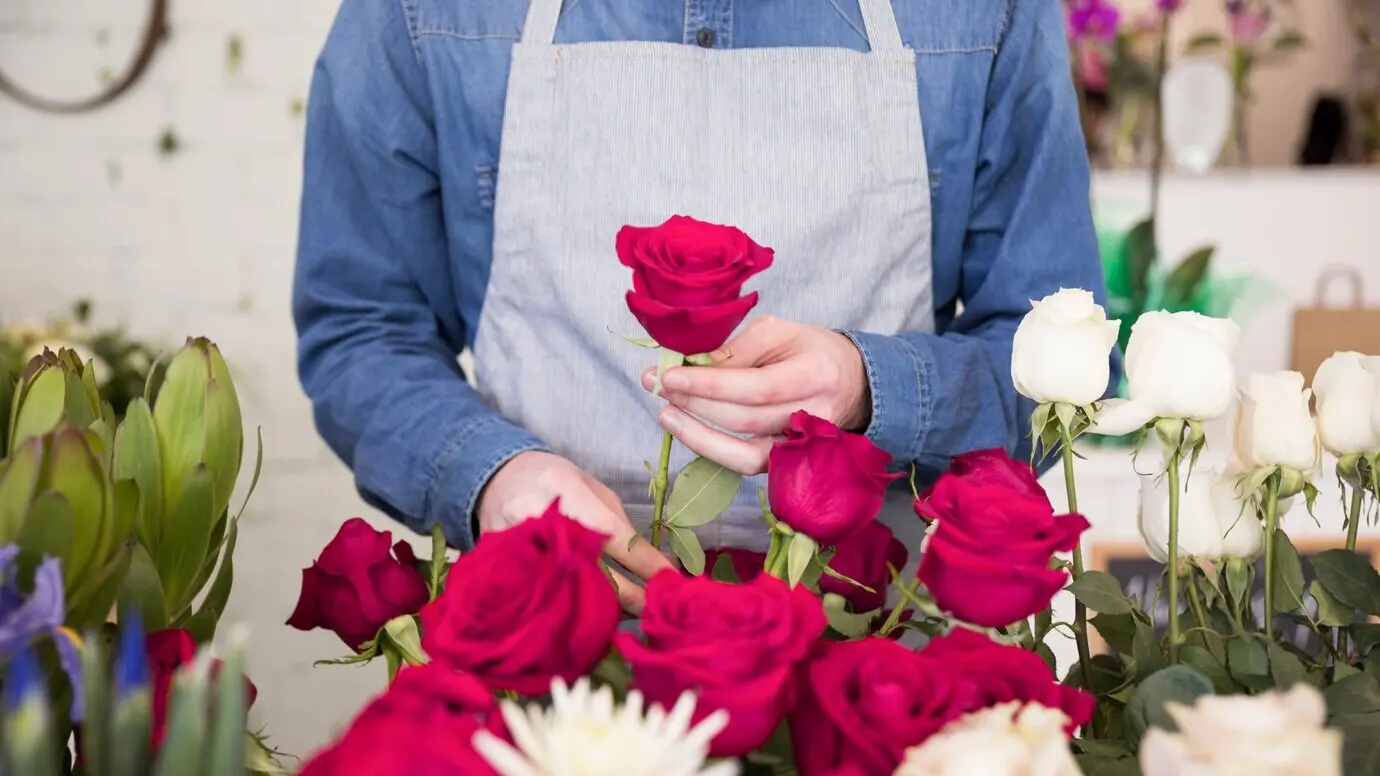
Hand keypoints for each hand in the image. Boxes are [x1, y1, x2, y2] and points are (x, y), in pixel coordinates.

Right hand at [476, 451, 672, 613]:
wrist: (496, 480)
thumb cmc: (553, 481)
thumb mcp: (589, 487)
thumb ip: (616, 522)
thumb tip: (652, 562)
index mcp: (566, 491)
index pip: (613, 535)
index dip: (645, 562)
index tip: (671, 581)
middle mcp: (540, 521)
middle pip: (591, 571)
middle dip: (630, 596)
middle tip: (657, 611)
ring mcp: (517, 549)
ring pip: (568, 593)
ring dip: (602, 610)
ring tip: (632, 621)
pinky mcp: (504, 570)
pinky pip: (543, 598)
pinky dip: (569, 611)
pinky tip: (591, 622)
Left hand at [639, 316, 869, 475]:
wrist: (850, 382)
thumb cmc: (809, 350)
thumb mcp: (778, 332)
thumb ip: (737, 349)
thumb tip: (691, 365)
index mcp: (815, 374)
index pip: (757, 387)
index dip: (710, 385)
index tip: (669, 375)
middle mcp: (814, 416)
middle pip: (746, 419)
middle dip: (694, 403)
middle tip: (655, 385)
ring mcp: (802, 446)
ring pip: (744, 451)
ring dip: (697, 434)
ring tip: (665, 413)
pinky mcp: (788, 463)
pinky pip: (746, 466)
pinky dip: (713, 451)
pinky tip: (687, 432)